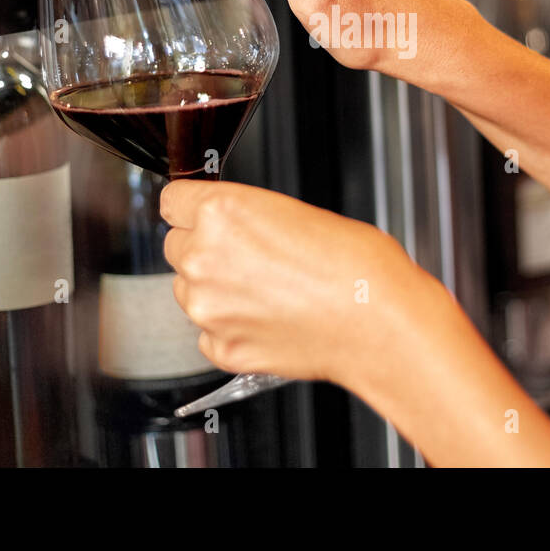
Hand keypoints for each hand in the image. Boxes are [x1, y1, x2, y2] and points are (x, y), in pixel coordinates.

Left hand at [159, 178, 441, 385]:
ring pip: (188, 291)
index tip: (202, 215)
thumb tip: (228, 227)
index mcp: (221, 213)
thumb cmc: (353, 263)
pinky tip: (268, 318)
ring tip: (267, 289)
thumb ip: (245, 216)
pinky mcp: (221, 348)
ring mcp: (208, 308)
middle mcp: (203, 258)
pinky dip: (230, 327)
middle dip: (206, 249)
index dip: (193, 208)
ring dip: (215, 289)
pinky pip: (208, 333)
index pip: (172, 202)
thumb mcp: (294, 212)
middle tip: (250, 256)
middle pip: (176, 246)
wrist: (377, 320)